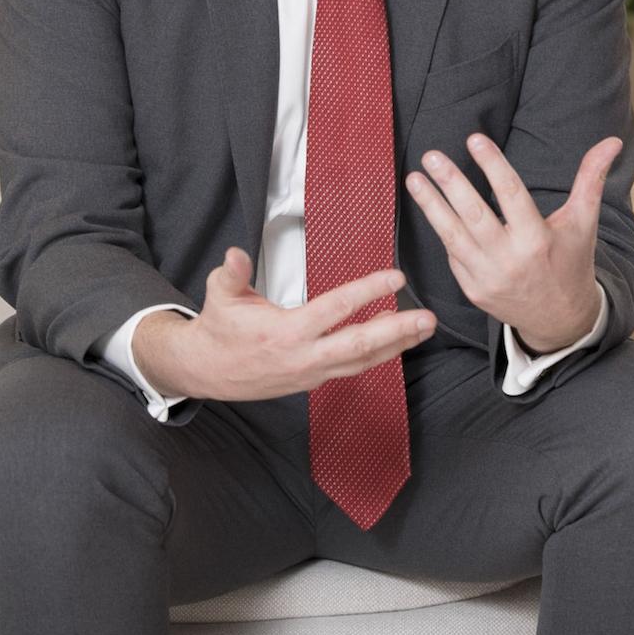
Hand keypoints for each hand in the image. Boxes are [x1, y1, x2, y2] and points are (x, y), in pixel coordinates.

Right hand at [133, 247, 435, 402]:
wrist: (205, 371)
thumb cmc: (218, 328)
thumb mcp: (219, 295)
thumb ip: (232, 273)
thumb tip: (236, 254)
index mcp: (286, 333)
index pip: (335, 309)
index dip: (367, 292)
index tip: (395, 278)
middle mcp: (304, 358)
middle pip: (360, 346)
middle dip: (398, 331)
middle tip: (428, 318)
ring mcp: (311, 373)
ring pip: (362, 361)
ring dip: (396, 345)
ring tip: (424, 328)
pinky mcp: (313, 380)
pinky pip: (352, 367)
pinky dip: (378, 355)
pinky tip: (396, 341)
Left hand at [405, 133, 621, 352]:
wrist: (560, 320)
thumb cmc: (572, 262)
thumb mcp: (583, 222)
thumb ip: (591, 179)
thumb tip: (612, 141)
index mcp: (538, 239)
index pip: (511, 194)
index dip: (492, 165)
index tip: (474, 139)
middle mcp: (510, 259)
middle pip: (474, 215)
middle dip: (450, 183)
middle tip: (431, 156)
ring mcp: (488, 277)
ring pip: (452, 236)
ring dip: (431, 205)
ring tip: (414, 178)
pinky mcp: (473, 290)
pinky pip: (453, 255)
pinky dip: (443, 231)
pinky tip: (432, 207)